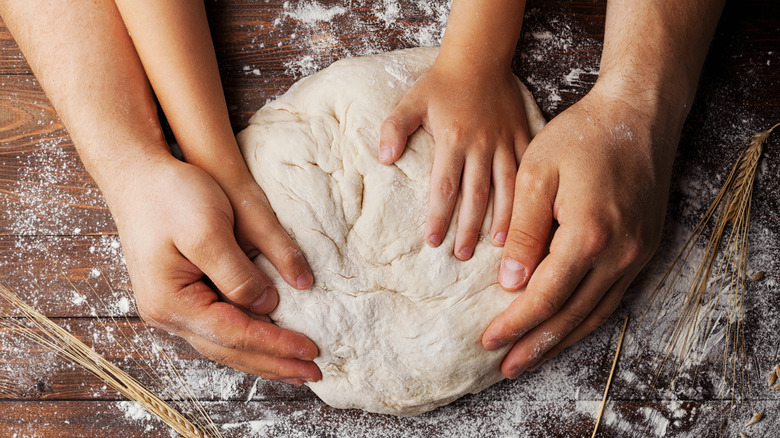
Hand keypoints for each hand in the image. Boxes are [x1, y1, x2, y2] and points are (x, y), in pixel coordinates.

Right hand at [109, 155, 320, 383]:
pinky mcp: (183, 296)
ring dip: (263, 358)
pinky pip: (221, 328)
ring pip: (225, 345)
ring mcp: (173, 308)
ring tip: (297, 368)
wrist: (136, 176)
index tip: (311, 350)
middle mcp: (169, 314)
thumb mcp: (207, 230)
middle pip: (230, 351)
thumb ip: (237, 273)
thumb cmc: (169, 196)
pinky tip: (269, 344)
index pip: (235, 334)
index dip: (276, 344)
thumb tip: (267, 305)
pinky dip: (249, 339)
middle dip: (274, 363)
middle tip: (314, 374)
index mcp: (172, 302)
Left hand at [378, 57, 529, 259]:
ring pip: (506, 187)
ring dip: (503, 219)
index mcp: (453, 139)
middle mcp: (481, 145)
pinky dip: (529, 194)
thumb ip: (394, 128)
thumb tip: (384, 158)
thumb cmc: (442, 84)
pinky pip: (529, 169)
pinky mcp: (523, 136)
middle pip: (475, 195)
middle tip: (461, 255)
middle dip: (468, 228)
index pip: (444, 187)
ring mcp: (505, 142)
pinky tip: (530, 217)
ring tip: (500, 248)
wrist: (479, 57)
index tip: (433, 241)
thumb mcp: (411, 100)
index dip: (439, 216)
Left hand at [481, 85, 680, 377]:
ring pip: (595, 312)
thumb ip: (523, 231)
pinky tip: (566, 329)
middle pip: (571, 315)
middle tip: (506, 367)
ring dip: (561, 340)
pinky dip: (586, 318)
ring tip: (530, 358)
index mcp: (588, 234)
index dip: (515, 323)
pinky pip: (612, 297)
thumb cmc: (581, 136)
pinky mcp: (643, 248)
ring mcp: (637, 253)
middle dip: (535, 344)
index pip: (545, 296)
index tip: (488, 341)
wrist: (638, 115)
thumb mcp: (536, 175)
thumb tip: (509, 282)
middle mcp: (619, 253)